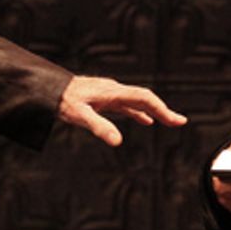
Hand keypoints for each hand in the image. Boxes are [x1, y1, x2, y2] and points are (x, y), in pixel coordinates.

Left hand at [57, 76, 186, 145]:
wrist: (50, 88)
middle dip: (164, 110)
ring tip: (170, 121)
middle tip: (180, 122)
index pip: (144, 98)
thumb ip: (99, 127)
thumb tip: (118, 141)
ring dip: (154, 111)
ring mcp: (110, 94)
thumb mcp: (80, 115)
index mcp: (113, 92)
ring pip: (138, 101)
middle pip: (145, 98)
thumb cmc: (63, 99)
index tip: (176, 120)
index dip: (162, 109)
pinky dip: (139, 112)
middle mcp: (115, 90)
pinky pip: (128, 105)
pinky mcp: (105, 99)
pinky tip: (145, 121)